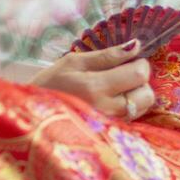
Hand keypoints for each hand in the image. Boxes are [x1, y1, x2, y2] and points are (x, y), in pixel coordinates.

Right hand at [31, 39, 155, 119]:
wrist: (32, 116)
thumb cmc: (50, 85)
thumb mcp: (73, 62)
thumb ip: (107, 55)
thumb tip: (136, 45)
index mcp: (95, 88)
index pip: (139, 74)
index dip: (139, 62)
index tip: (129, 58)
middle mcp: (107, 110)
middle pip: (147, 94)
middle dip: (141, 80)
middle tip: (124, 73)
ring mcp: (110, 125)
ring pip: (143, 107)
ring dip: (136, 94)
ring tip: (115, 87)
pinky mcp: (110, 134)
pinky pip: (133, 118)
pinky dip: (130, 106)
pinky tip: (112, 100)